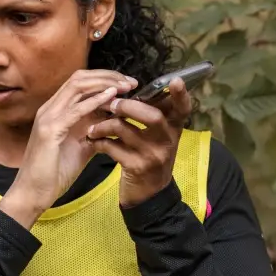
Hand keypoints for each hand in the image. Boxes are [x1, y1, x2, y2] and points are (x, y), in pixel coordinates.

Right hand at [0, 69, 135, 226]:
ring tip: (125, 86)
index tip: (128, 84)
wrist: (33, 193)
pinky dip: (94, 101)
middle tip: (131, 82)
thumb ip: (96, 132)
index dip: (105, 78)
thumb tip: (115, 123)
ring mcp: (48, 117)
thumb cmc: (54, 172)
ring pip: (77, 87)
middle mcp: (50, 109)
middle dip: (108, 76)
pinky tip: (111, 98)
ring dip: (104, 84)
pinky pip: (74, 110)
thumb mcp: (82, 148)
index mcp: (56, 111)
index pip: (81, 83)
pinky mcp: (49, 130)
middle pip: (80, 78)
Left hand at [89, 77, 189, 207]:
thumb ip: (154, 116)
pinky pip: (112, 147)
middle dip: (127, 106)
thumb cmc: (151, 158)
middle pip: (152, 115)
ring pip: (125, 129)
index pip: (183, 109)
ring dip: (104, 124)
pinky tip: (94, 141)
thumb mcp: (159, 138)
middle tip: (110, 104)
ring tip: (93, 127)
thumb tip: (135, 89)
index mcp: (174, 129)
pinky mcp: (136, 168)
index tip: (175, 80)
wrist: (149, 195)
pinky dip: (99, 142)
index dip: (181, 95)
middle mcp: (167, 141)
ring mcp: (153, 155)